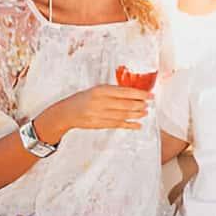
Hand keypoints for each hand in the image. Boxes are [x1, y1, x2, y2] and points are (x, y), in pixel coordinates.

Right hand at [35, 85, 151, 142]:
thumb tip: (134, 93)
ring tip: (145, 112)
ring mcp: (99, 115)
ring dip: (137, 114)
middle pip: (126, 104)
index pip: (125, 92)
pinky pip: (118, 125)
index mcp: (100, 91)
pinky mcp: (99, 124)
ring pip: (123, 115)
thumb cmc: (83, 99)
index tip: (149, 95)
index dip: (139, 94)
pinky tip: (138, 125)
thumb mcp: (97, 90)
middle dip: (140, 104)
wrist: (66, 112)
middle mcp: (100, 102)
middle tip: (148, 104)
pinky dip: (129, 125)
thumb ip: (113, 91)